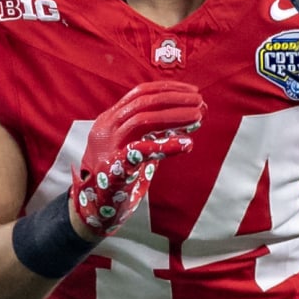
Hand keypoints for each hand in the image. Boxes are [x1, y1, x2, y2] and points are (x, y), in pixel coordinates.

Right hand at [71, 81, 205, 236]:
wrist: (97, 209)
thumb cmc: (120, 176)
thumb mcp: (135, 146)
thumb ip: (155, 133)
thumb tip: (188, 118)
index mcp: (110, 119)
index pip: (140, 93)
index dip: (168, 89)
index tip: (193, 91)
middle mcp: (106, 128)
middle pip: (144, 103)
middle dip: (176, 100)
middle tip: (200, 102)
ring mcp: (107, 147)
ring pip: (142, 121)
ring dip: (174, 117)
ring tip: (198, 118)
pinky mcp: (113, 169)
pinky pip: (140, 152)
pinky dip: (166, 145)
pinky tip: (187, 144)